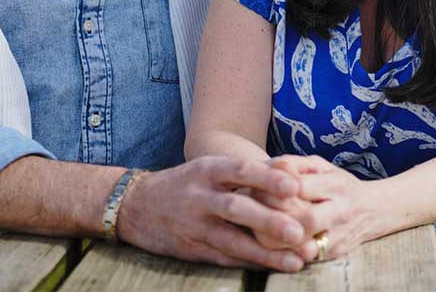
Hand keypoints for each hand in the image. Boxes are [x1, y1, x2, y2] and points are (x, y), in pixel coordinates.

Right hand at [115, 156, 307, 271]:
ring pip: (232, 239)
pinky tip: (273, 267)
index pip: (239, 170)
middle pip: (236, 207)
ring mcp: (194, 225)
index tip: (294, 185)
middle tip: (299, 229)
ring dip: (265, 252)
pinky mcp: (191, 249)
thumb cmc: (186, 183)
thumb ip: (242, 173)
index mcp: (206, 169)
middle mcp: (199, 195)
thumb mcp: (207, 168)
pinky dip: (250, 263)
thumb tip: (289, 174)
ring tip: (295, 260)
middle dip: (269, 220)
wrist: (136, 205)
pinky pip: (224, 258)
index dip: (267, 177)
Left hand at [257, 155, 379, 261]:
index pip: (299, 186)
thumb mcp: (320, 165)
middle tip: (248, 210)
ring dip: (276, 239)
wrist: (376, 210)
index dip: (272, 187)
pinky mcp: (335, 255)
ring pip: (304, 245)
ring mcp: (339, 237)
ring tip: (255, 228)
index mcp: (335, 184)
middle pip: (303, 219)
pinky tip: (269, 243)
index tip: (251, 185)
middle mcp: (340, 211)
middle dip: (272, 215)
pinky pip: (306, 258)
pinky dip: (286, 253)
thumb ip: (292, 163)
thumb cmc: (338, 183)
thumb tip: (263, 166)